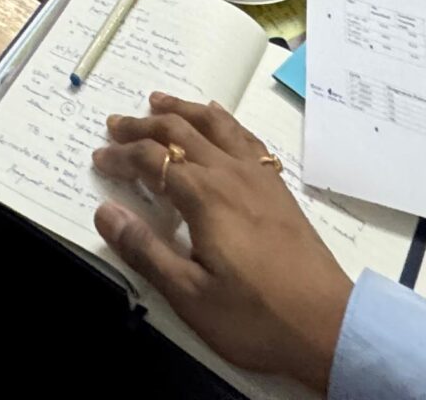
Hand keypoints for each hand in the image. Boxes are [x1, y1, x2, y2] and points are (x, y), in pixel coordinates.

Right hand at [91, 94, 352, 392]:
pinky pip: (246, 138)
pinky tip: (219, 120)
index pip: (153, 160)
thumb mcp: (189, 294)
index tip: (99, 157)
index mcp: (205, 196)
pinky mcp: (278, 188)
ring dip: (183, 110)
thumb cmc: (254, 316)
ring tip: (159, 100)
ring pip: (216, 125)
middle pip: (181, 131)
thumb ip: (145, 250)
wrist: (327, 325)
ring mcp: (259, 177)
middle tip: (116, 123)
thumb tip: (105, 211)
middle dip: (144, 125)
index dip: (122, 156)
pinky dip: (223, 121)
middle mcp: (231, 174)